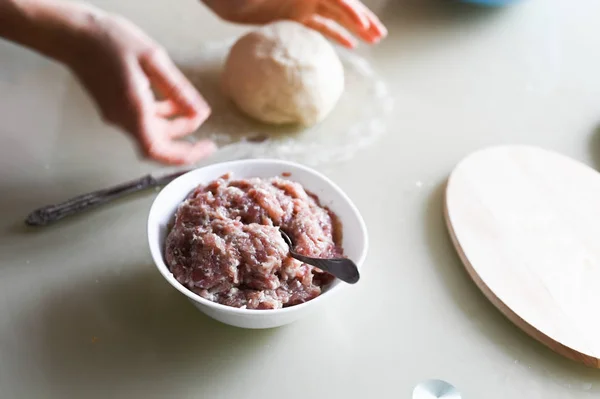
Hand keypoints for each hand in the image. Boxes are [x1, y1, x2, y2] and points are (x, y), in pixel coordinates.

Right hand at [65, 12, 214, 164]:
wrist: (73, 34)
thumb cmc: (108, 40)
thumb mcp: (153, 59)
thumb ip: (178, 89)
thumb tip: (200, 112)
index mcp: (132, 109)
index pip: (157, 150)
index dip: (183, 156)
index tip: (204, 149)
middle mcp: (122, 118)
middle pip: (157, 144)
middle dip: (184, 138)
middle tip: (203, 128)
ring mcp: (116, 115)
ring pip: (151, 132)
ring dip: (174, 125)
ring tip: (192, 108)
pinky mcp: (115, 108)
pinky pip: (142, 121)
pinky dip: (161, 116)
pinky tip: (172, 101)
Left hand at [202, 0, 386, 47]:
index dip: (352, 10)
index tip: (364, 26)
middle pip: (343, 5)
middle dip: (363, 19)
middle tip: (380, 35)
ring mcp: (303, 3)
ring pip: (336, 16)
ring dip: (355, 28)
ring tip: (373, 41)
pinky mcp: (294, 16)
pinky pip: (320, 26)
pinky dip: (335, 34)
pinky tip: (349, 45)